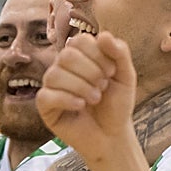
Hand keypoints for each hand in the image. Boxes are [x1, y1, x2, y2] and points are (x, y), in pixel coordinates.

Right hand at [37, 31, 136, 162]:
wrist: (112, 135)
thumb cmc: (116, 105)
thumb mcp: (126, 77)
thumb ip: (119, 53)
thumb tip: (104, 35)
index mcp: (80, 57)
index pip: (79, 41)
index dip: (97, 54)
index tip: (111, 72)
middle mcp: (62, 68)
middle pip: (66, 55)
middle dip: (90, 71)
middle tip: (103, 86)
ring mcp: (51, 86)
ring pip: (55, 75)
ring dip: (81, 87)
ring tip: (95, 98)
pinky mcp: (45, 106)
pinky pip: (47, 95)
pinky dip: (67, 100)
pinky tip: (80, 106)